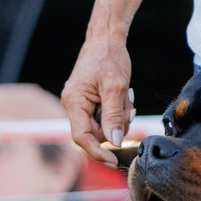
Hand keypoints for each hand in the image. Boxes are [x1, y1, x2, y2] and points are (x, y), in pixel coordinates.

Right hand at [60, 35, 134, 165]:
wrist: (105, 39)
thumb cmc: (109, 58)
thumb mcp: (116, 87)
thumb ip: (114, 116)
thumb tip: (115, 142)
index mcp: (74, 102)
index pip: (83, 137)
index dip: (98, 152)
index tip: (114, 161)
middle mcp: (72, 105)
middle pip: (95, 133)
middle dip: (115, 127)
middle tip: (128, 108)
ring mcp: (80, 104)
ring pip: (102, 126)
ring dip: (118, 118)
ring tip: (125, 98)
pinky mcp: (88, 101)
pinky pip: (103, 116)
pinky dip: (116, 112)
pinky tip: (122, 97)